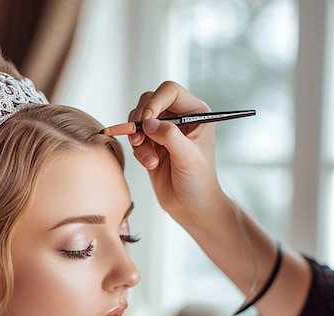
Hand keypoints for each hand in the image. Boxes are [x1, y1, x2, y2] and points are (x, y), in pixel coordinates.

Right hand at [127, 81, 231, 226]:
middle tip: (139, 140)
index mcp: (196, 112)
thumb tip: (147, 122)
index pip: (170, 91)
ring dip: (138, 138)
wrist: (191, 206)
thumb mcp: (187, 157)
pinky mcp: (151, 146)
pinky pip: (135, 138)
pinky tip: (150, 164)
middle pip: (150, 101)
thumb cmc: (198, 182)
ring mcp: (163, 131)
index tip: (145, 121)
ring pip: (139, 119)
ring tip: (149, 159)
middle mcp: (179, 118)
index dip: (154, 102)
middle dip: (141, 119)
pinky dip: (138, 151)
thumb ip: (169, 136)